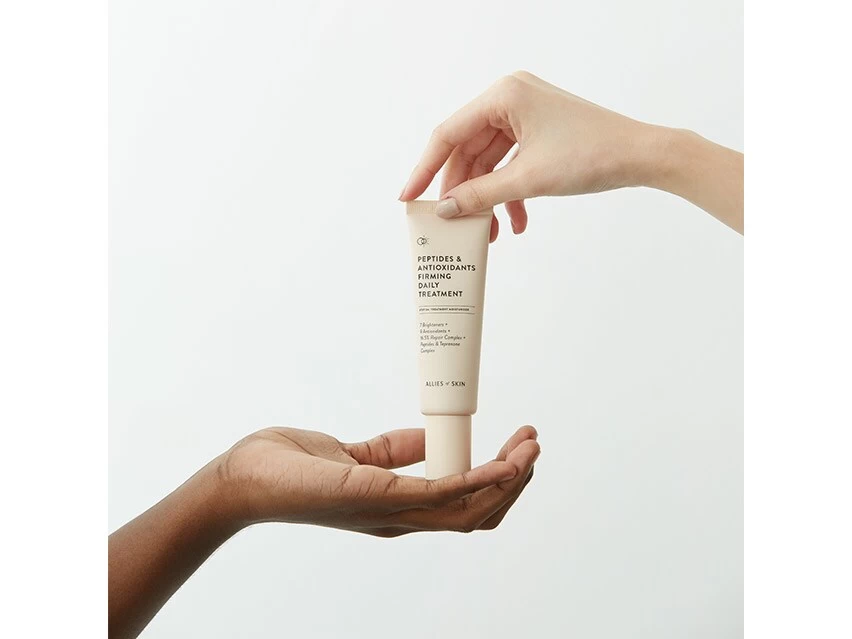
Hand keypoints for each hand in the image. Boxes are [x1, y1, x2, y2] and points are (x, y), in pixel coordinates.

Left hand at [217, 425, 539, 535]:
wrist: (245, 478)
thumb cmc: (290, 469)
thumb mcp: (356, 455)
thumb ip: (394, 451)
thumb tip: (430, 438)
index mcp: (400, 506)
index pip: (464, 505)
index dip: (498, 480)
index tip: (516, 445)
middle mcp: (402, 517)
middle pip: (478, 513)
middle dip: (514, 482)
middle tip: (532, 443)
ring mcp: (393, 512)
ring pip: (471, 510)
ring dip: (508, 482)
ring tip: (529, 450)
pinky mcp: (380, 497)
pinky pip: (444, 495)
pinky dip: (480, 480)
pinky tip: (500, 462)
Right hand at [399, 71, 742, 237]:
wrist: (643, 156)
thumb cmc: (592, 155)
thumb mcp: (528, 180)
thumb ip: (480, 195)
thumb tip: (445, 209)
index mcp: (503, 95)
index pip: (449, 135)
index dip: (426, 169)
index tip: (409, 198)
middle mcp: (510, 98)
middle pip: (468, 151)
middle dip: (463, 191)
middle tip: (453, 224)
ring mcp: (526, 114)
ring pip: (489, 162)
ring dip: (488, 198)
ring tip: (488, 232)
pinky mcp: (539, 131)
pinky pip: (510, 162)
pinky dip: (509, 191)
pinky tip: (515, 222)